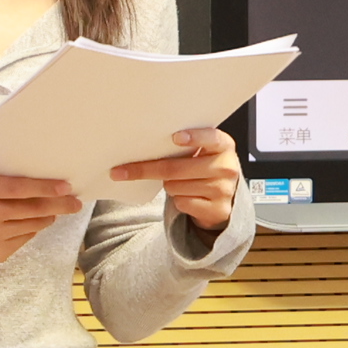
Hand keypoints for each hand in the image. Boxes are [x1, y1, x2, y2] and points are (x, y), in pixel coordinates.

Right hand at [0, 171, 84, 272]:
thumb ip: (2, 186)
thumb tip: (41, 186)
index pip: (20, 188)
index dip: (46, 187)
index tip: (66, 186)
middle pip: (32, 209)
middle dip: (58, 206)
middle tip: (74, 203)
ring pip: (32, 226)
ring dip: (47, 218)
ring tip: (53, 212)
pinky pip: (23, 239)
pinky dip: (30, 230)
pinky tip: (28, 225)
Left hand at [116, 127, 241, 235]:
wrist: (226, 198)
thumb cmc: (206, 168)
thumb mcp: (204, 153)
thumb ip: (187, 146)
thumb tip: (147, 145)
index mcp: (224, 146)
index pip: (210, 138)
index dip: (193, 138)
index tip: (175, 138)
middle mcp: (226, 167)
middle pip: (176, 168)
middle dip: (146, 170)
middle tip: (120, 171)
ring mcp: (223, 190)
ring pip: (175, 187)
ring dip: (169, 186)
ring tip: (181, 183)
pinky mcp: (217, 209)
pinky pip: (182, 203)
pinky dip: (178, 201)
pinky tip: (189, 196)